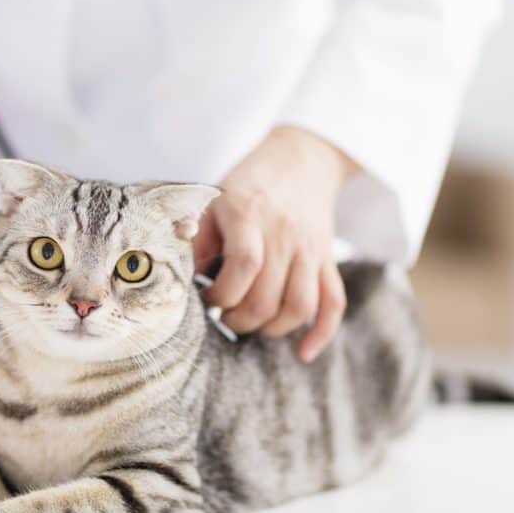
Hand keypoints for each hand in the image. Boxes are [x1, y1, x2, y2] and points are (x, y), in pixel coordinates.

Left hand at [193, 126, 357, 361]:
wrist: (300, 159)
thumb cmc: (245, 185)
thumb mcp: (212, 200)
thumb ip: (195, 238)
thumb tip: (179, 279)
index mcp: (250, 215)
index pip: (244, 266)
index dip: (222, 294)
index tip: (206, 300)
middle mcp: (284, 234)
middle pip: (268, 296)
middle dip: (239, 320)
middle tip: (223, 319)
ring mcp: (310, 249)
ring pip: (300, 306)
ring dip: (272, 329)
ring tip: (250, 325)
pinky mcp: (327, 260)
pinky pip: (334, 302)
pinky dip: (321, 333)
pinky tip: (303, 353)